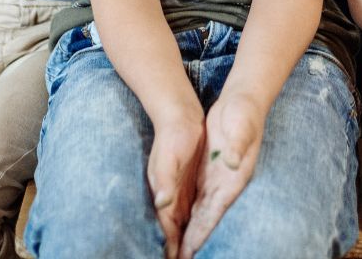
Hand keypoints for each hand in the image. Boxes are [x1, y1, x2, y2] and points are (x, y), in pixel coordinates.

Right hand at [148, 110, 204, 258]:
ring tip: (190, 256)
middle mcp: (171, 195)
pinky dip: (192, 223)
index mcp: (165, 193)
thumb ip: (165, 181)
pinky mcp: (189, 183)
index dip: (171, 244)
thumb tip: (163, 203)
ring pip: (182, 220)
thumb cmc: (172, 138)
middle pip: (174, 228)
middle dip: (178, 247)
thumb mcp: (168, 159)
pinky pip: (191, 209)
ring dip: (185, 237)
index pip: (168, 226)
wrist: (179, 116)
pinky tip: (198, 231)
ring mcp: (180, 190)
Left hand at [181, 93, 266, 254]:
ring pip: (200, 212)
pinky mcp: (209, 172)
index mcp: (234, 179)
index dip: (202, 232)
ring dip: (190, 231)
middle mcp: (226, 184)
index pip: (215, 212)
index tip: (190, 251)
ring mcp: (217, 179)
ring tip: (178, 251)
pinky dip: (189, 215)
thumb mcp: (241, 126)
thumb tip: (233, 161)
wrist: (243, 100)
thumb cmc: (244, 113)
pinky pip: (198, 199)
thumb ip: (238, 144)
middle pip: (206, 219)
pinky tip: (180, 225)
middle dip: (194, 241)